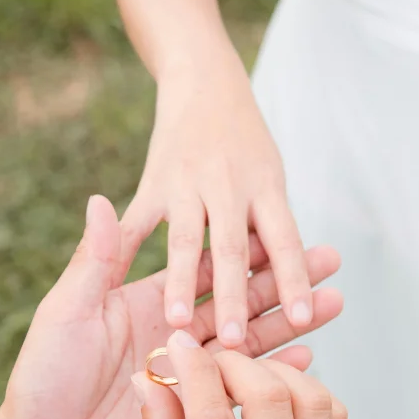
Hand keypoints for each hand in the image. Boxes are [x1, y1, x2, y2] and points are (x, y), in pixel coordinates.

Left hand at [0, 195, 342, 418]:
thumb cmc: (44, 377)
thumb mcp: (66, 312)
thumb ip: (95, 261)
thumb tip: (99, 199)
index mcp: (147, 301)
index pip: (207, 266)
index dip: (247, 248)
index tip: (285, 227)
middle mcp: (175, 333)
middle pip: (240, 298)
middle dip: (285, 279)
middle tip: (331, 259)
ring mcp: (188, 374)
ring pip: (250, 342)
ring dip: (290, 323)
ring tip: (334, 302)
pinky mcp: (194, 414)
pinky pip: (241, 390)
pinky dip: (274, 376)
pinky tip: (308, 360)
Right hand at [120, 51, 310, 346]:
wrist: (204, 79)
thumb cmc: (244, 148)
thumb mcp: (269, 176)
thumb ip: (270, 225)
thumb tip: (291, 280)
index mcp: (266, 188)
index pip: (285, 242)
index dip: (294, 281)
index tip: (302, 320)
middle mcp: (229, 185)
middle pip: (233, 249)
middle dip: (234, 296)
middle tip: (236, 339)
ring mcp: (187, 184)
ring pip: (185, 241)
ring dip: (181, 283)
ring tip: (176, 322)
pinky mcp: (152, 184)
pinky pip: (135, 226)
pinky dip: (124, 253)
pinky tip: (115, 287)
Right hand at [134, 331, 347, 418]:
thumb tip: (149, 378)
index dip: (193, 371)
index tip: (177, 344)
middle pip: (270, 398)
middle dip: (234, 364)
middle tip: (207, 359)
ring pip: (312, 398)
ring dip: (273, 372)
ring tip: (238, 375)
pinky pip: (331, 415)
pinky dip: (302, 390)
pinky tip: (270, 393)